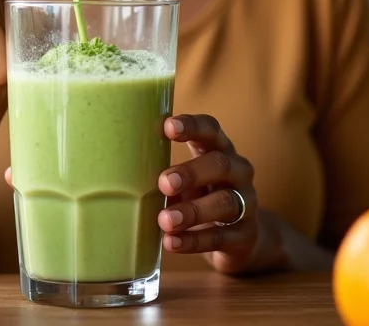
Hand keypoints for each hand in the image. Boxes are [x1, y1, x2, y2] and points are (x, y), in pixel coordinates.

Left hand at [158, 114, 287, 274]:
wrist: (240, 238)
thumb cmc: (202, 196)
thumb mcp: (187, 179)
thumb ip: (165, 172)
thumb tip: (122, 172)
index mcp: (219, 149)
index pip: (210, 129)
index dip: (192, 126)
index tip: (168, 127)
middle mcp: (237, 171)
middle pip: (220, 164)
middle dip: (191, 172)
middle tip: (164, 183)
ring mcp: (246, 203)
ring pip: (225, 202)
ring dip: (192, 211)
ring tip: (165, 220)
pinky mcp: (245, 236)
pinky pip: (221, 237)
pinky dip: (194, 241)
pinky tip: (171, 242)